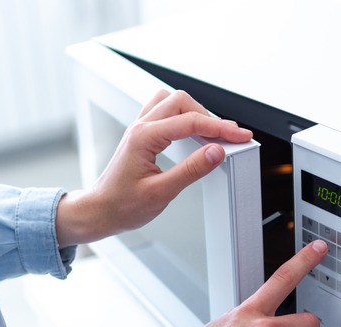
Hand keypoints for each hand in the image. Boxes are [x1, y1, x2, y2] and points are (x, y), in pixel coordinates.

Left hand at [55, 90, 252, 246]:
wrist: (100, 211)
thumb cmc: (122, 206)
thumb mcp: (161, 192)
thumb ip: (191, 170)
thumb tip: (216, 152)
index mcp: (143, 137)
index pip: (190, 122)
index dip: (220, 128)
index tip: (240, 136)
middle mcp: (140, 127)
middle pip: (182, 102)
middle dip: (209, 116)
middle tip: (229, 136)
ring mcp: (139, 128)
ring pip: (172, 101)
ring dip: (194, 112)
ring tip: (212, 132)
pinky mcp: (141, 135)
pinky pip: (163, 111)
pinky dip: (182, 116)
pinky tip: (192, 131)